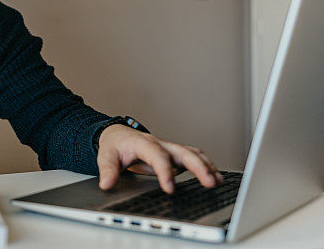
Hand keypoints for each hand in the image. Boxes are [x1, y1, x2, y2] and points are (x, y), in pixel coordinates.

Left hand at [96, 124, 223, 192]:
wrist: (118, 135)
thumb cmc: (115, 146)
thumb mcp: (105, 156)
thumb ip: (107, 170)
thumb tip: (106, 184)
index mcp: (143, 143)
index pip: (157, 155)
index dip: (165, 171)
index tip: (170, 188)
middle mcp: (160, 144)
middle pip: (183, 152)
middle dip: (198, 167)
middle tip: (209, 183)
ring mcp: (169, 148)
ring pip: (192, 153)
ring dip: (206, 166)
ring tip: (218, 181)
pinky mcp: (174, 154)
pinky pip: (194, 157)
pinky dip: (206, 165)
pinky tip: (215, 177)